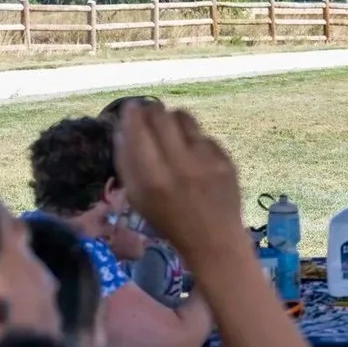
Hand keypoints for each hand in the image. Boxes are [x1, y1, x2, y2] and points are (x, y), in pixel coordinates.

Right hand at [112, 101, 244, 268]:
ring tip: (170, 129)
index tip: (130, 108)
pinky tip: (192, 152)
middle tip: (149, 114)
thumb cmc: (168, 220)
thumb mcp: (138, 198)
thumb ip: (126, 162)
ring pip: (184, 117)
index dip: (131, 113)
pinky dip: (194, 138)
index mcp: (153, 177)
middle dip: (151, 110)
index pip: (138, 129)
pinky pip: (204, 135)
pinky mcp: (226, 160)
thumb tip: (121, 128)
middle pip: (161, 115)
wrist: (213, 238)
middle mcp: (180, 164)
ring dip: (173, 118)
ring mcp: (206, 160)